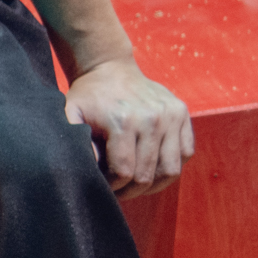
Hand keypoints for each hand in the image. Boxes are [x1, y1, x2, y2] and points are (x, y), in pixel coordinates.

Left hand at [64, 58, 193, 196]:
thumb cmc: (90, 96)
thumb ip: (76, 144)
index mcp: (123, 121)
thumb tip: (89, 172)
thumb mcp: (72, 115)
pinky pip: (185, 153)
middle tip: (120, 190)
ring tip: (139, 183)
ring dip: (154, 185)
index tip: (105, 186)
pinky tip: (155, 165)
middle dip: (131, 190)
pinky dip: (172, 165)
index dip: (113, 187)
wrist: (110, 68)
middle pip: (147, 175)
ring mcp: (171, 115)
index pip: (124, 172)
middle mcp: (151, 118)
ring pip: (170, 170)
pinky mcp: (182, 113)